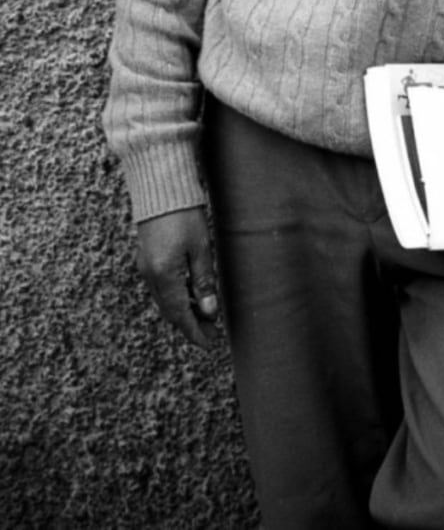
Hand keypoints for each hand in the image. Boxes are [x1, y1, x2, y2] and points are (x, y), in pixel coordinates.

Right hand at [136, 206, 219, 349]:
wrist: (159, 187)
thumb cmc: (183, 214)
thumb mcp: (201, 247)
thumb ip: (203, 281)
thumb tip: (209, 311)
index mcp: (164, 275)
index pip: (180, 314)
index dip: (194, 332)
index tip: (208, 344)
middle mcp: (150, 275)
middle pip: (170, 310)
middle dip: (190, 324)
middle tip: (211, 332)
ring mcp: (145, 266)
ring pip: (164, 299)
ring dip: (183, 310)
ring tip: (204, 315)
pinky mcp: (146, 257)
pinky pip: (161, 286)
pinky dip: (175, 295)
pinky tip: (190, 293)